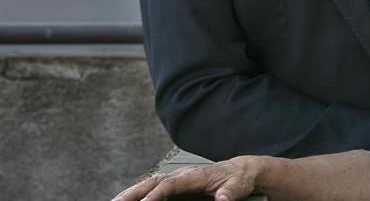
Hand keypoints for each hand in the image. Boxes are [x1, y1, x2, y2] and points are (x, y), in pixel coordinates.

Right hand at [112, 156, 265, 200]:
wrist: (241, 171)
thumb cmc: (238, 178)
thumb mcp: (237, 186)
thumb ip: (228, 193)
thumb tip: (221, 200)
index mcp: (195, 175)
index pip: (171, 184)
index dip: (156, 194)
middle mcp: (182, 175)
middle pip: (153, 182)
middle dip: (133, 192)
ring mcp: (177, 179)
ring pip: (149, 184)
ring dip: (131, 192)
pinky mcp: (176, 185)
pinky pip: (153, 188)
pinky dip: (139, 193)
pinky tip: (128, 199)